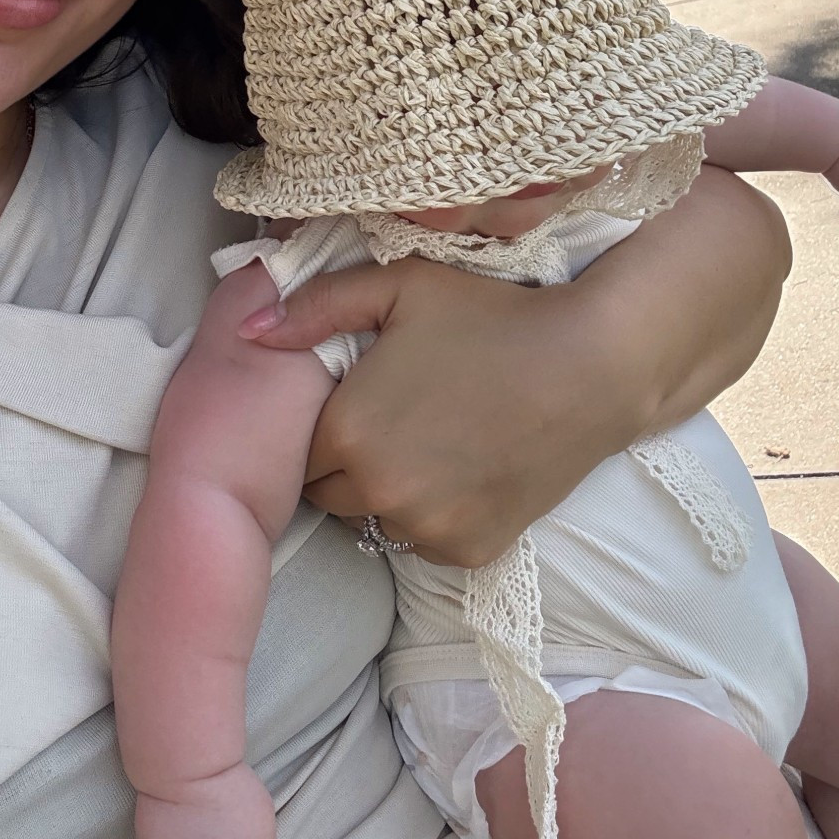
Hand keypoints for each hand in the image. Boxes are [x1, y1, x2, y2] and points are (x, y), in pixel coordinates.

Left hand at [244, 166, 790, 566]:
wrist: (590, 364)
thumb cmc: (490, 315)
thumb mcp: (399, 287)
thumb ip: (314, 306)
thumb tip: (248, 331)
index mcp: (344, 432)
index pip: (294, 453)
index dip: (323, 428)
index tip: (358, 403)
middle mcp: (376, 492)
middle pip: (328, 495)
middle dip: (348, 463)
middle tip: (394, 421)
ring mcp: (424, 528)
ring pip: (376, 522)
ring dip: (387, 494)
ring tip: (431, 444)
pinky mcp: (469, 552)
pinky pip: (425, 541)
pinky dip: (434, 516)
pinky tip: (464, 469)